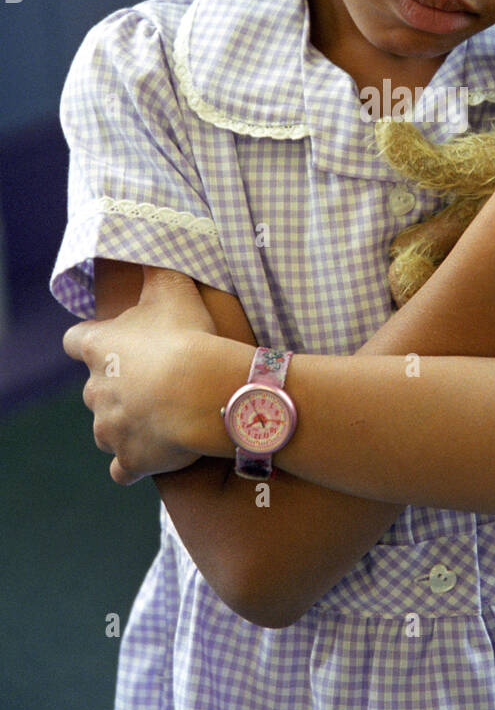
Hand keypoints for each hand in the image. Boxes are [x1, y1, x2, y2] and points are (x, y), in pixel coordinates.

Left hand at [63, 266, 218, 485]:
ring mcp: (109, 429)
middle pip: (94, 389)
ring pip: (106, 429)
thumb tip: (152, 240)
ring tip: (161, 416)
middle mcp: (94, 391)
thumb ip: (156, 269)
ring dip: (126, 423)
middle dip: (118, 386)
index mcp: (98, 348)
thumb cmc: (186, 336)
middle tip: (156, 378)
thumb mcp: (172, 288)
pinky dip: (135, 462)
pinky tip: (154, 455)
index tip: (114, 342)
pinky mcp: (129, 459)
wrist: (203, 392)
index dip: (92, 341)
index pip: (75, 341)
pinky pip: (123, 468)